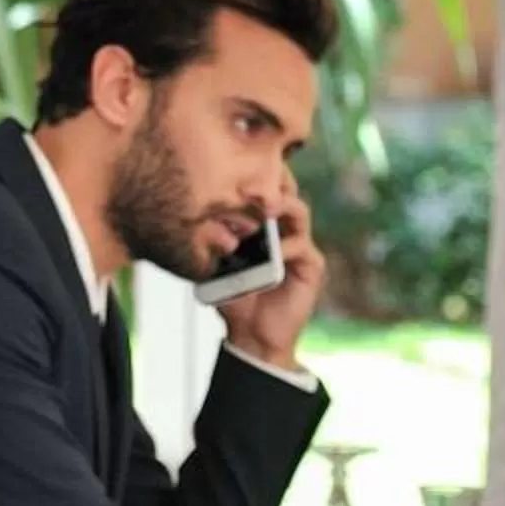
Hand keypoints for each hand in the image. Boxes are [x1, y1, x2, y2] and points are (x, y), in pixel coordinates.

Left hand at [212, 188, 325, 370]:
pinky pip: (303, 248)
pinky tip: (276, 251)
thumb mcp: (217, 268)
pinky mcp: (312, 266)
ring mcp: (301, 247)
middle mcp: (285, 231)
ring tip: (268, 209)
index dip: (256, 179)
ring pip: (300, 214)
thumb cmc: (235, 299)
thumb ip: (213, 245)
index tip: (237, 170)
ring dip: (284, 207)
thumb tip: (192, 221)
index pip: (265, 195)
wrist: (251, 335)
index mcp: (264, 228)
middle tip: (258, 179)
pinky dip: (288, 247)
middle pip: (287, 194)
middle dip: (276, 182)